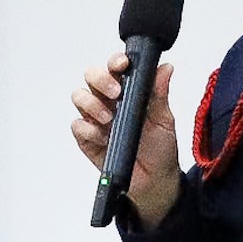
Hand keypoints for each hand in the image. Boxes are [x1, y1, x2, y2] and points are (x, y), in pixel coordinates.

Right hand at [70, 53, 182, 226]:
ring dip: (92, 104)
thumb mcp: (164, 119)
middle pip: (91, 76)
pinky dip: (88, 129)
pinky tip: (103, 137)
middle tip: (115, 93)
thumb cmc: (159, 148)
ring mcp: (95, 119)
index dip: (115, 61)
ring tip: (109, 118)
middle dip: (100, 80)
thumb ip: (160, 93)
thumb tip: (165, 68)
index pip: (115, 67)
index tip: (123, 64)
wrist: (154, 181)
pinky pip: (77, 126)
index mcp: (127, 91)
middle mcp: (107, 100)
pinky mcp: (86, 139)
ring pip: (79, 97)